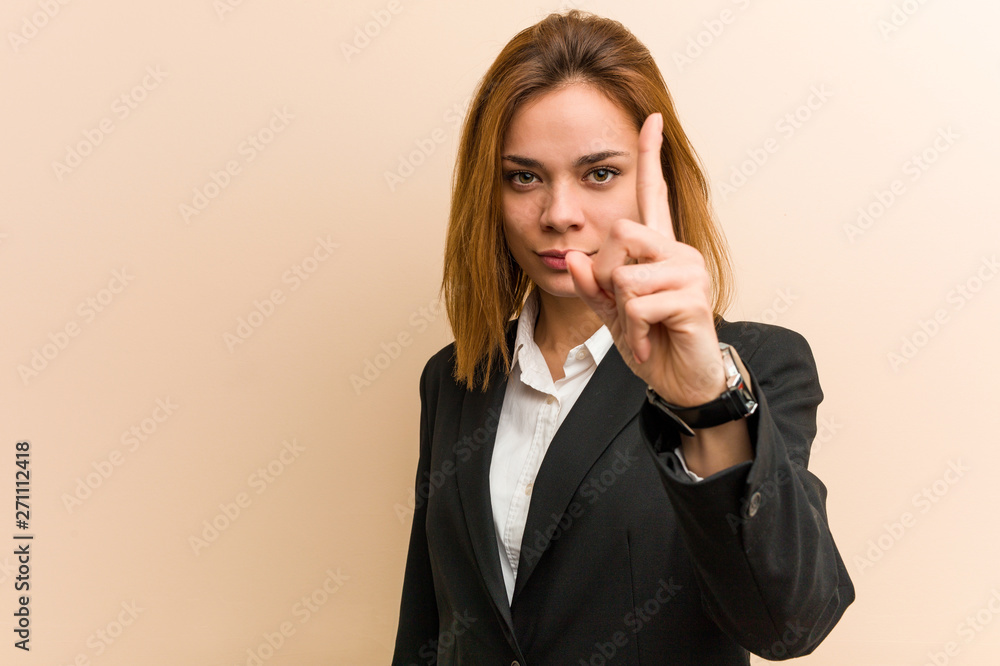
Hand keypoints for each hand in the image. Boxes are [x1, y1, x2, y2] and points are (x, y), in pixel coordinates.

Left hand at [565, 112, 725, 407]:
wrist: (682, 380)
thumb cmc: (651, 339)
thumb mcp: (611, 311)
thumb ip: (590, 284)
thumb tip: (573, 257)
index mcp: (659, 248)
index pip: (655, 192)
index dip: (650, 156)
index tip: (650, 118)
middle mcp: (678, 251)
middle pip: (620, 232)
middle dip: (606, 276)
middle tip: (623, 306)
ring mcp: (689, 273)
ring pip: (624, 275)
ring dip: (621, 311)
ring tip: (641, 328)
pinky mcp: (693, 299)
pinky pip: (637, 304)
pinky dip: (634, 332)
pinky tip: (649, 343)